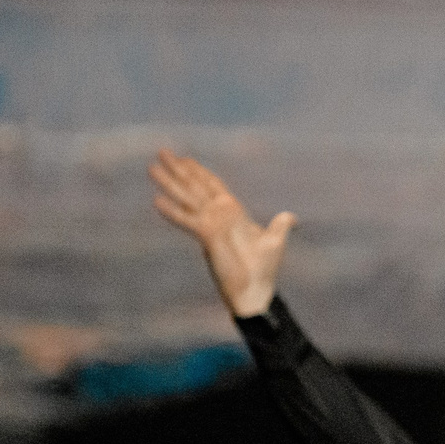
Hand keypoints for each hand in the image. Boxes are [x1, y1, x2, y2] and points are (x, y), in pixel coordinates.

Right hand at [149, 150, 295, 318]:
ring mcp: (210, 225)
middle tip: (161, 151)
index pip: (213, 186)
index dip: (199, 172)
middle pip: (195, 186)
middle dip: (178, 169)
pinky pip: (187, 221)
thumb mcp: (275, 241)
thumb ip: (280, 226)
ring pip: (186, 198)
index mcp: (232, 212)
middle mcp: (218, 215)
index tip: (185, 158)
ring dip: (169, 183)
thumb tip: (292, 218)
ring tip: (152, 168)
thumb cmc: (263, 270)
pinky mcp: (206, 237)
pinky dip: (173, 212)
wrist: (256, 292)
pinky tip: (157, 201)